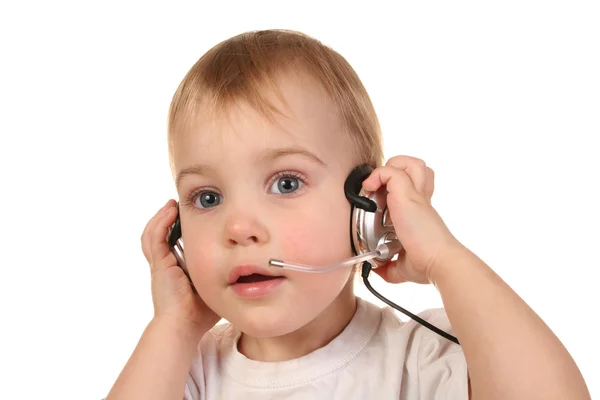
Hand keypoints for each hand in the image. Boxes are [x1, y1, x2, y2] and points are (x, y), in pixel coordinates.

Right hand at [141, 199, 219, 337]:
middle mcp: (164, 266)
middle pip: (157, 236)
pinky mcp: (159, 265)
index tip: (189, 218)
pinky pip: (155, 238)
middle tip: (176, 206)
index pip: (171, 243)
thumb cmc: (201, 314)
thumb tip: (248, 269)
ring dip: (161, 217)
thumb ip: (225, 277)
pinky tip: (170, 212)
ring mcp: (160, 265)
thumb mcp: (216, 287)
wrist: (183, 327)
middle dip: (166, 219)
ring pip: (152, 234)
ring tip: (172, 205)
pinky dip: (160, 223)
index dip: (175, 229)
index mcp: (174, 270)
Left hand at [362, 156, 461, 283]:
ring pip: (408, 162)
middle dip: (397, 169)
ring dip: (390, 167)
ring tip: (377, 184)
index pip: (414, 186)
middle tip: (382, 189)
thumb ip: (390, 267)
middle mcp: (420, 199)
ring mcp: (416, 195)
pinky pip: (391, 171)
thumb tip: (377, 270)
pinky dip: (377, 175)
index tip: (381, 201)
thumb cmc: (428, 263)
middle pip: (416, 167)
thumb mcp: (404, 266)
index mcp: (420, 212)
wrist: (438, 261)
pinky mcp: (408, 195)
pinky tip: (369, 189)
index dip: (398, 187)